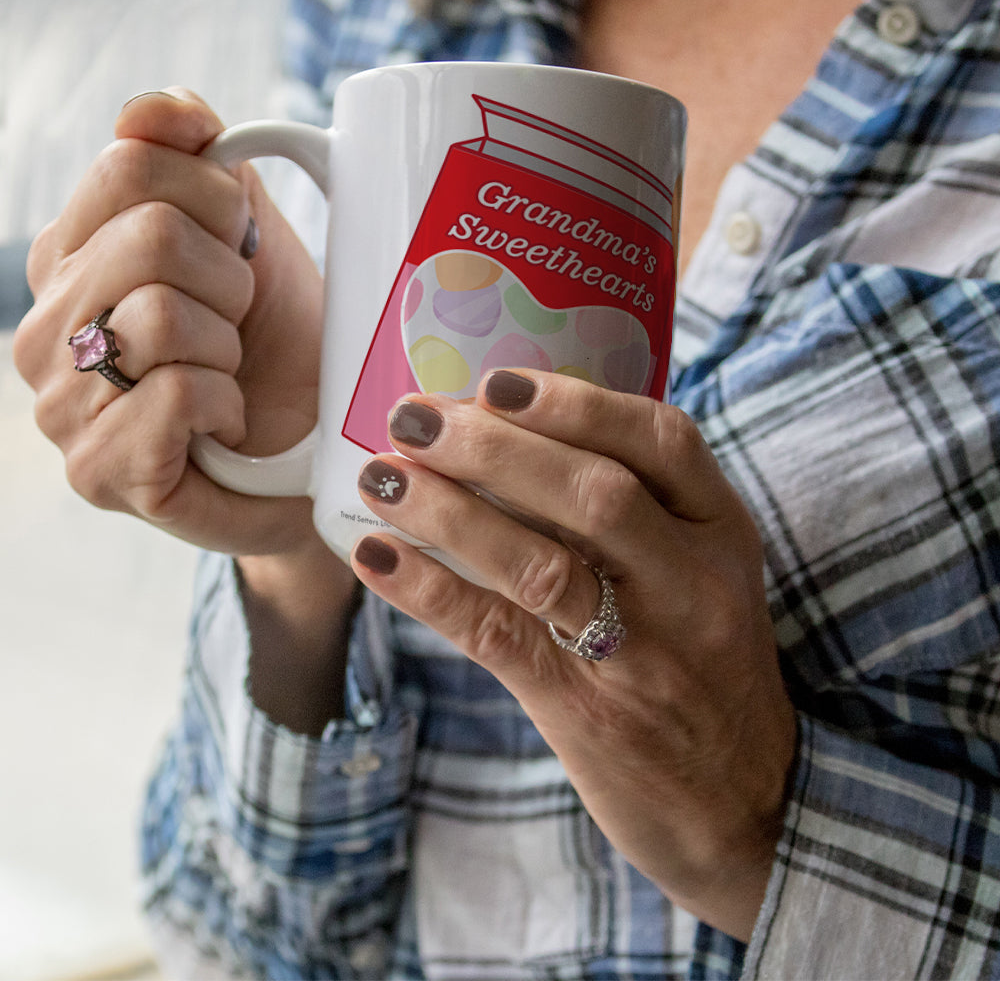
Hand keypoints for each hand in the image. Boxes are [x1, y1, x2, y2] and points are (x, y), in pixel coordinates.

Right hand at [15, 89, 355, 729]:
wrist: (311, 442)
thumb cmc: (276, 343)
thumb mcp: (248, 239)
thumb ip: (201, 162)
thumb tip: (170, 111)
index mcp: (69, 257)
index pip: (130, 165)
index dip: (217, 203)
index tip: (237, 249)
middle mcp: (46, 328)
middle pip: (151, 237)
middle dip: (229, 282)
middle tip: (237, 325)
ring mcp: (61, 405)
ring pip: (162, 317)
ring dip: (227, 348)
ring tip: (228, 377)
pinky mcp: (98, 473)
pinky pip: (174, 393)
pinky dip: (224, 403)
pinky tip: (222, 422)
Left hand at [351, 370, 796, 939]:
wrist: (744, 802)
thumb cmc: (706, 667)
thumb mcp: (705, 576)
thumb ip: (642, 512)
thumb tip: (517, 439)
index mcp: (721, 533)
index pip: (662, 441)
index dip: (576, 402)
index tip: (496, 381)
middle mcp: (690, 583)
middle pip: (592, 493)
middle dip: (493, 448)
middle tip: (414, 416)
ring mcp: (641, 649)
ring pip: (539, 563)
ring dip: (448, 512)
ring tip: (381, 476)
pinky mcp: (586, 707)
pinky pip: (497, 635)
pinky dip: (429, 589)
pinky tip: (375, 555)